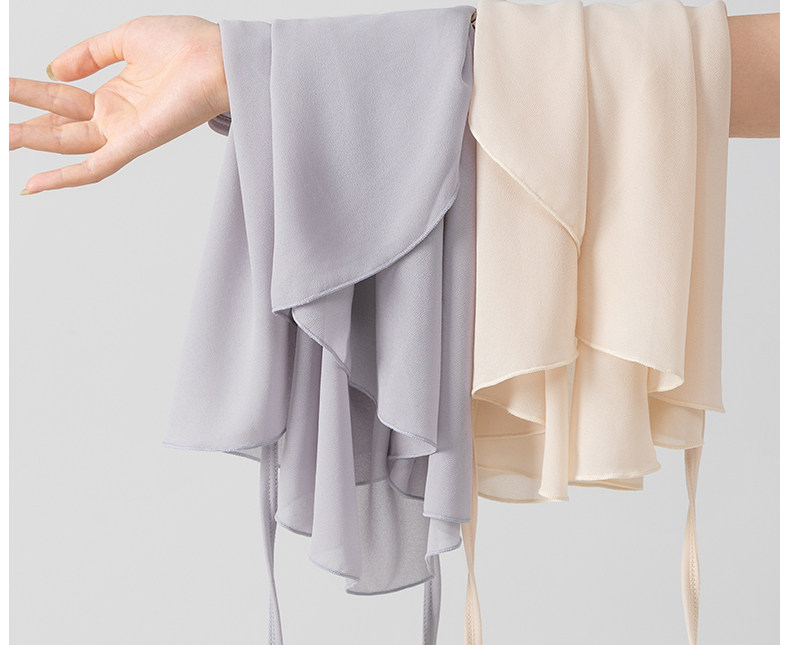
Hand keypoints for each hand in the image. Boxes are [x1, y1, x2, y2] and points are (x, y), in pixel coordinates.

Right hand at [9, 15, 229, 194]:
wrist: (220, 56)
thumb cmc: (187, 45)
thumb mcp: (126, 39)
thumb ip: (88, 53)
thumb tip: (54, 68)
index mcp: (116, 93)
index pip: (63, 101)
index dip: (31, 98)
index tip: (2, 91)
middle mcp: (118, 117)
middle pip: (59, 124)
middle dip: (23, 123)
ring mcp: (125, 132)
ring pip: (68, 144)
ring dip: (31, 140)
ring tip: (1, 136)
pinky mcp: (136, 143)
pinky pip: (95, 168)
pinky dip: (64, 177)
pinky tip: (33, 184)